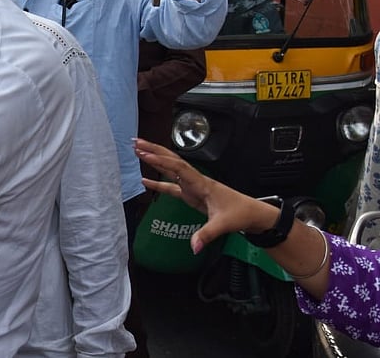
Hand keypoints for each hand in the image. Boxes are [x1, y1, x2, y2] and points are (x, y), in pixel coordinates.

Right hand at [135, 138, 275, 253]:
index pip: (178, 168)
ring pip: (170, 169)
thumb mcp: (223, 224)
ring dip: (154, 160)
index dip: (160, 161)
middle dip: (154, 150)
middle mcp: (195, 181)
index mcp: (202, 183)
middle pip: (171, 161)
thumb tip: (193, 246)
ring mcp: (192, 186)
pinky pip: (170, 185)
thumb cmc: (240, 213)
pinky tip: (145, 180)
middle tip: (136, 143)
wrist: (252, 214)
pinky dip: (157, 182)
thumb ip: (206, 235)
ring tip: (138, 152)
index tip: (144, 154)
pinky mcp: (191, 194)